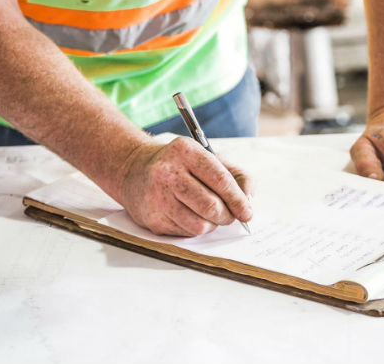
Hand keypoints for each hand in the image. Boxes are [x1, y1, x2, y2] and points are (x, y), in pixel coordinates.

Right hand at [117, 137, 253, 235]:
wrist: (135, 170)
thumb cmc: (181, 166)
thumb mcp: (209, 158)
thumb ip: (237, 176)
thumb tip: (248, 202)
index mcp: (186, 151)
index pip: (220, 180)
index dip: (238, 200)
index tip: (247, 212)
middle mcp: (168, 172)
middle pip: (211, 206)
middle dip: (227, 216)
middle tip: (229, 216)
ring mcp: (157, 196)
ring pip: (199, 225)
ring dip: (212, 224)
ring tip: (209, 214)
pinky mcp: (151, 218)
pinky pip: (185, 233)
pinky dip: (195, 228)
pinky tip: (189, 215)